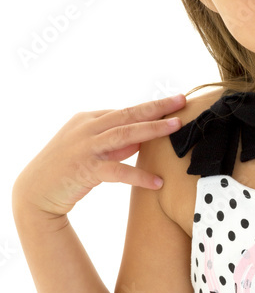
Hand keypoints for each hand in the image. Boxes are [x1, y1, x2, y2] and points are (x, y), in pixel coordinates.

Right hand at [12, 94, 186, 218]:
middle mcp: (86, 128)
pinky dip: (138, 175)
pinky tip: (157, 182)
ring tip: (176, 127)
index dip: (150, 107)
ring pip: (124, 134)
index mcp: (88, 119)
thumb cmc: (66, 170)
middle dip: (156, 107)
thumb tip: (141, 140)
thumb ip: (115, 144)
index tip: (173, 102)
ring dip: (152, 129)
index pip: (124, 111)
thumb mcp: (92, 150)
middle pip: (128, 114)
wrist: (36, 191)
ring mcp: (85, 147)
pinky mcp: (85, 169)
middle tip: (181, 101)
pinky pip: (117, 171)